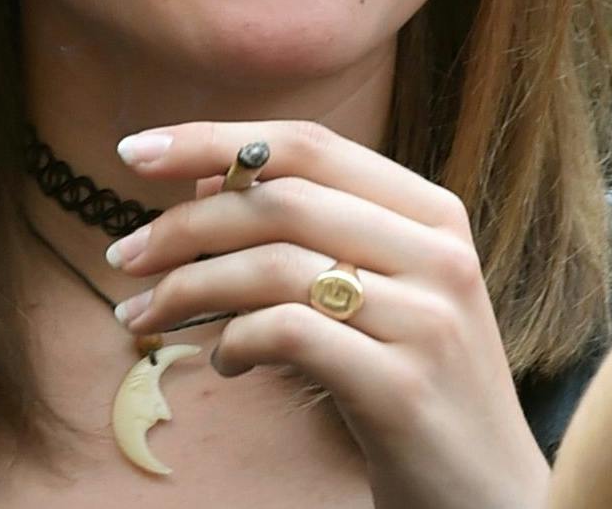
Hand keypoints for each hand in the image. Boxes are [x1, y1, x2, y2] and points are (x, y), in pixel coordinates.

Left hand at [109, 120, 543, 508]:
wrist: (489, 493)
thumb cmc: (414, 382)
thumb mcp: (383, 292)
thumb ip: (317, 232)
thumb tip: (202, 179)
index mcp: (432, 213)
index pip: (310, 144)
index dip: (214, 139)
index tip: (135, 153)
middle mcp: (438, 253)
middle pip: (282, 200)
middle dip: (183, 224)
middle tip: (123, 257)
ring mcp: (427, 318)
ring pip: (275, 266)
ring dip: (188, 288)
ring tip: (144, 318)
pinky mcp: (402, 387)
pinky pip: (288, 334)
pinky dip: (234, 341)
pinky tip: (224, 364)